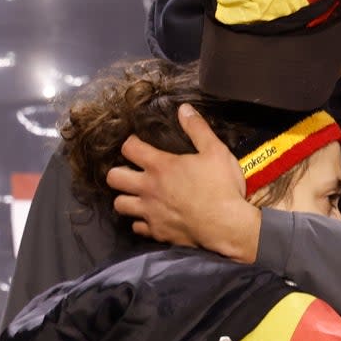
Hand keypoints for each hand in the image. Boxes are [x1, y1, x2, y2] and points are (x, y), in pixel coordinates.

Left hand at [106, 104, 260, 261]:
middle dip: (119, 172)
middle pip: (113, 178)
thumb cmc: (222, 188)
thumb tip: (184, 109)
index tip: (138, 144)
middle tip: (132, 172)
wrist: (227, 226)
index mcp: (161, 166)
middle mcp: (148, 188)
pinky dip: (141, 222)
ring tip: (137, 195)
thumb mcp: (216, 151)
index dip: (131, 143)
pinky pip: (137, 227)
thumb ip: (198, 129)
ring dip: (126, 198)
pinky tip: (151, 217)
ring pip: (120, 204)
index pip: (129, 148)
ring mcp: (150, 212)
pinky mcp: (157, 232)